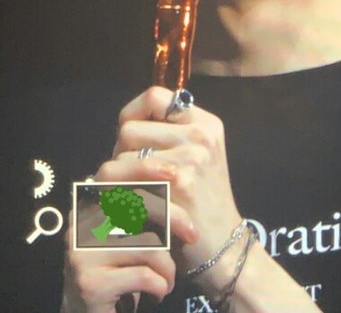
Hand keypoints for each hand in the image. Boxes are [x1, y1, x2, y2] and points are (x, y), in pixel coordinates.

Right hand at [63, 157, 197, 311]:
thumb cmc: (117, 265)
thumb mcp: (123, 229)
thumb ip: (137, 201)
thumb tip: (178, 173)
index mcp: (86, 205)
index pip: (112, 172)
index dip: (145, 167)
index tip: (177, 174)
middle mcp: (78, 224)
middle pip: (136, 205)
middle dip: (174, 218)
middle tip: (193, 235)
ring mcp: (81, 254)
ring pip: (148, 245)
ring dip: (168, 265)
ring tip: (168, 277)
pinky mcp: (91, 284)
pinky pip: (145, 275)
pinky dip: (161, 284)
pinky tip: (159, 291)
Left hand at [111, 86, 242, 290]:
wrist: (224, 247)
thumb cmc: (202, 201)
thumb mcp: (198, 156)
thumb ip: (169, 135)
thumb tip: (124, 126)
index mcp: (205, 123)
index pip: (155, 97)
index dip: (132, 113)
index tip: (128, 136)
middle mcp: (200, 137)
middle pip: (129, 130)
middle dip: (119, 154)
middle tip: (128, 176)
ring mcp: (190, 162)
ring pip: (120, 160)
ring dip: (113, 181)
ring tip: (125, 195)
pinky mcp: (177, 190)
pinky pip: (124, 188)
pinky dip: (116, 202)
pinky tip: (125, 213)